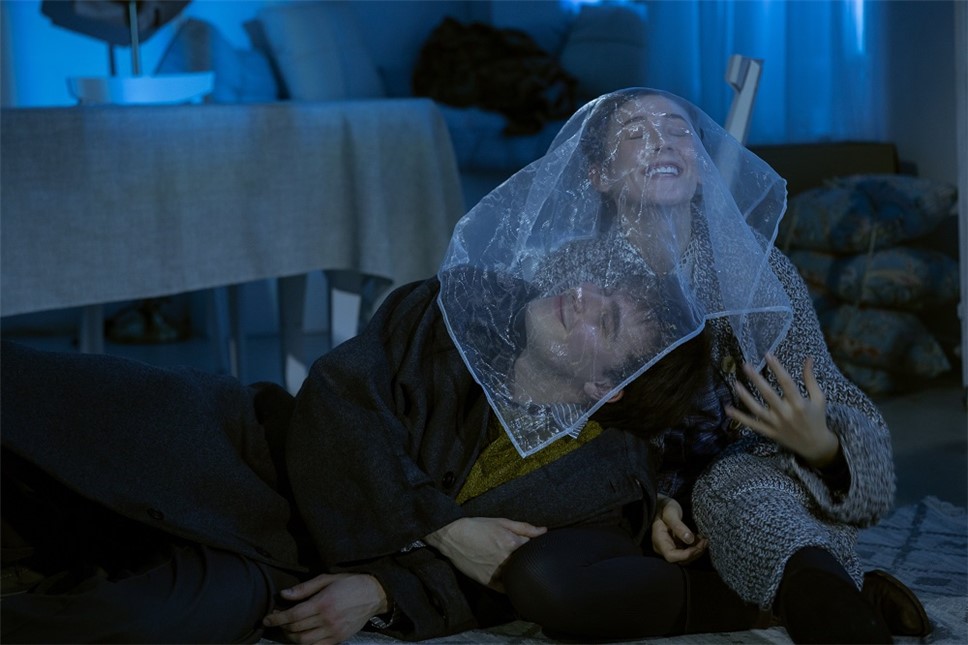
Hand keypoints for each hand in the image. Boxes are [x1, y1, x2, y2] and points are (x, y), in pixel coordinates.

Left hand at [262, 572, 386, 643]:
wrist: (373, 594)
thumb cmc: (349, 582)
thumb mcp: (327, 579)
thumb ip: (304, 588)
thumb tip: (284, 595)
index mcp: (323, 603)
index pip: (293, 615)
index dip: (277, 618)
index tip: (266, 618)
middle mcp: (327, 620)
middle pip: (296, 629)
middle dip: (282, 627)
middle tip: (277, 620)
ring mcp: (334, 631)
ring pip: (304, 642)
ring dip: (291, 637)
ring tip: (288, 629)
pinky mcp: (339, 639)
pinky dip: (305, 644)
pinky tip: (302, 636)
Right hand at [425, 517, 546, 590]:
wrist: (453, 536)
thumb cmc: (477, 527)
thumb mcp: (502, 522)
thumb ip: (525, 527)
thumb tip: (544, 531)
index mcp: (511, 543)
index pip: (532, 548)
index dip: (530, 546)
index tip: (526, 545)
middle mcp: (506, 559)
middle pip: (525, 563)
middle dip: (524, 558)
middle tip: (516, 553)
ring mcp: (497, 572)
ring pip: (517, 576)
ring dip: (517, 571)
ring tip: (510, 563)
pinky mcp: (488, 582)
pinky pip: (506, 587)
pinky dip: (508, 583)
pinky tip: (506, 575)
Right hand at [651, 495, 706, 563]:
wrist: (661, 505)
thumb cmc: (664, 507)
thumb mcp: (671, 513)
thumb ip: (679, 526)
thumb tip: (690, 539)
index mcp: (659, 540)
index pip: (671, 556)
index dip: (686, 555)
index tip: (698, 546)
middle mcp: (663, 547)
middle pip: (680, 559)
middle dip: (694, 553)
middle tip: (705, 541)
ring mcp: (670, 547)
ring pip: (685, 558)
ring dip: (696, 551)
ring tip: (704, 540)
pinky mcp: (676, 546)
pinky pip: (686, 552)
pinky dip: (695, 548)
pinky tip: (700, 539)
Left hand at [726, 354, 838, 467]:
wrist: (815, 446)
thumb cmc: (817, 418)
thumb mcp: (818, 398)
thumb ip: (810, 379)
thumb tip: (808, 358)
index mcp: (799, 404)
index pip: (786, 383)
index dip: (777, 368)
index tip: (768, 355)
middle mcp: (786, 414)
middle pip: (769, 395)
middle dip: (757, 379)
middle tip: (746, 366)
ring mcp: (776, 424)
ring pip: (757, 410)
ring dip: (745, 397)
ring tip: (735, 383)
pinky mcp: (770, 432)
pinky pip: (752, 424)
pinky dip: (740, 418)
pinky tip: (728, 409)